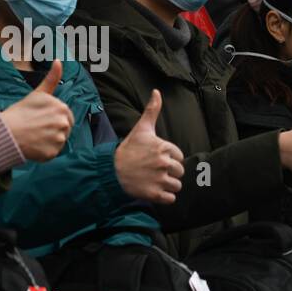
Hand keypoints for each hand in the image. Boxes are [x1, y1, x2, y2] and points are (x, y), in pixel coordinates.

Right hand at [1, 60, 73, 161]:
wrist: (6, 131)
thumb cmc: (20, 112)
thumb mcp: (38, 93)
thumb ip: (52, 79)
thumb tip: (59, 60)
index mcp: (62, 108)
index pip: (65, 117)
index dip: (51, 119)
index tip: (39, 119)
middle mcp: (64, 123)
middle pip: (64, 130)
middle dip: (52, 130)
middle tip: (36, 129)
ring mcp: (59, 139)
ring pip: (58, 142)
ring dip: (49, 141)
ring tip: (34, 137)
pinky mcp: (53, 153)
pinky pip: (52, 153)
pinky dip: (44, 152)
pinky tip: (33, 146)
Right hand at [114, 89, 184, 203]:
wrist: (111, 171)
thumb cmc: (128, 149)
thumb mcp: (141, 128)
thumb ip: (152, 110)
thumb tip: (157, 91)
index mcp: (164, 147)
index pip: (179, 157)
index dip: (169, 158)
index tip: (155, 158)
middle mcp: (163, 164)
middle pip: (179, 172)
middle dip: (169, 173)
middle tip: (153, 170)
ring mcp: (159, 180)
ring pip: (177, 186)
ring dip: (167, 185)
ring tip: (153, 180)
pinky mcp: (155, 195)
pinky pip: (171, 199)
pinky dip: (164, 197)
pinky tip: (153, 190)